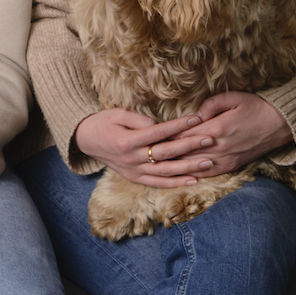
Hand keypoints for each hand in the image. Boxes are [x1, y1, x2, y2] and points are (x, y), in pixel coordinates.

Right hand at [74, 108, 216, 187]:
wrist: (85, 140)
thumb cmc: (103, 122)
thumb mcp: (117, 114)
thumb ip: (138, 119)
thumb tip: (159, 125)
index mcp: (128, 141)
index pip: (159, 132)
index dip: (179, 125)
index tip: (197, 119)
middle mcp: (132, 158)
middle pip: (167, 153)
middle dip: (191, 146)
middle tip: (210, 139)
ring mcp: (134, 171)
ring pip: (166, 171)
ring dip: (189, 168)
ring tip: (209, 162)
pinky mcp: (135, 178)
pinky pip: (158, 183)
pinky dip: (176, 183)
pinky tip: (192, 180)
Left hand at [160, 92, 292, 177]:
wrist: (280, 124)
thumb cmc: (256, 107)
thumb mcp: (233, 97)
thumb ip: (210, 104)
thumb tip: (195, 114)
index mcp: (217, 128)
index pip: (184, 134)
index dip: (166, 135)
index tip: (150, 135)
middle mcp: (219, 147)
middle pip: (185, 151)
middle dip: (166, 152)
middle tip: (146, 151)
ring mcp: (226, 159)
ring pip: (194, 164)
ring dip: (176, 164)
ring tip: (156, 163)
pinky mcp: (232, 166)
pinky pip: (208, 173)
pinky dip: (193, 173)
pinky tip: (180, 173)